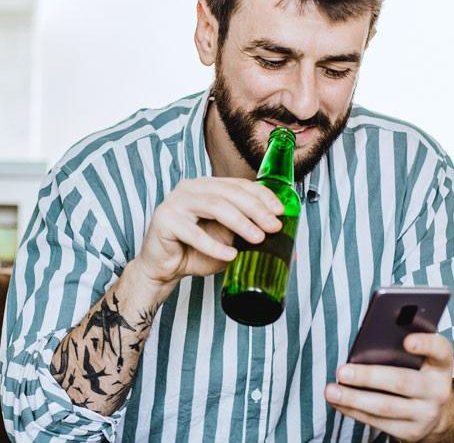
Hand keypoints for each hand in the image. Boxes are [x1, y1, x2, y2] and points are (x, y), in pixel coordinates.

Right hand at [133, 177, 283, 286]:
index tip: (280, 211)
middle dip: (256, 209)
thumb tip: (290, 248)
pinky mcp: (164, 220)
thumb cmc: (195, 252)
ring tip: (257, 239)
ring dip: (240, 222)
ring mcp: (176, 202)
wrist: (163, 269)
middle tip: (273, 227)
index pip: (239, 185)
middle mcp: (191, 188)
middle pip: (229, 193)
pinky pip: (193, 232)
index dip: (262, 196)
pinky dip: (214, 245)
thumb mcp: (229, 242)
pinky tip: (230, 256)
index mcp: (207, 187)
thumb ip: (250, 237)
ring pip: (214, 205)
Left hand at [324, 333, 453, 441]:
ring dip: (353, 399)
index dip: (425, 344)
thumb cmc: (417, 372)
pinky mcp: (412, 432)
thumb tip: (365, 343)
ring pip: (385, 406)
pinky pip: (379, 422)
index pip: (440, 350)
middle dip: (368, 377)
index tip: (407, 340)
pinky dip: (354, 411)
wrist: (437, 410)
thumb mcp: (419, 358)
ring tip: (331, 390)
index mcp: (441, 364)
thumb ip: (399, 347)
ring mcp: (426, 413)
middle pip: (402, 382)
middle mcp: (438, 390)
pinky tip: (338, 402)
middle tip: (342, 372)